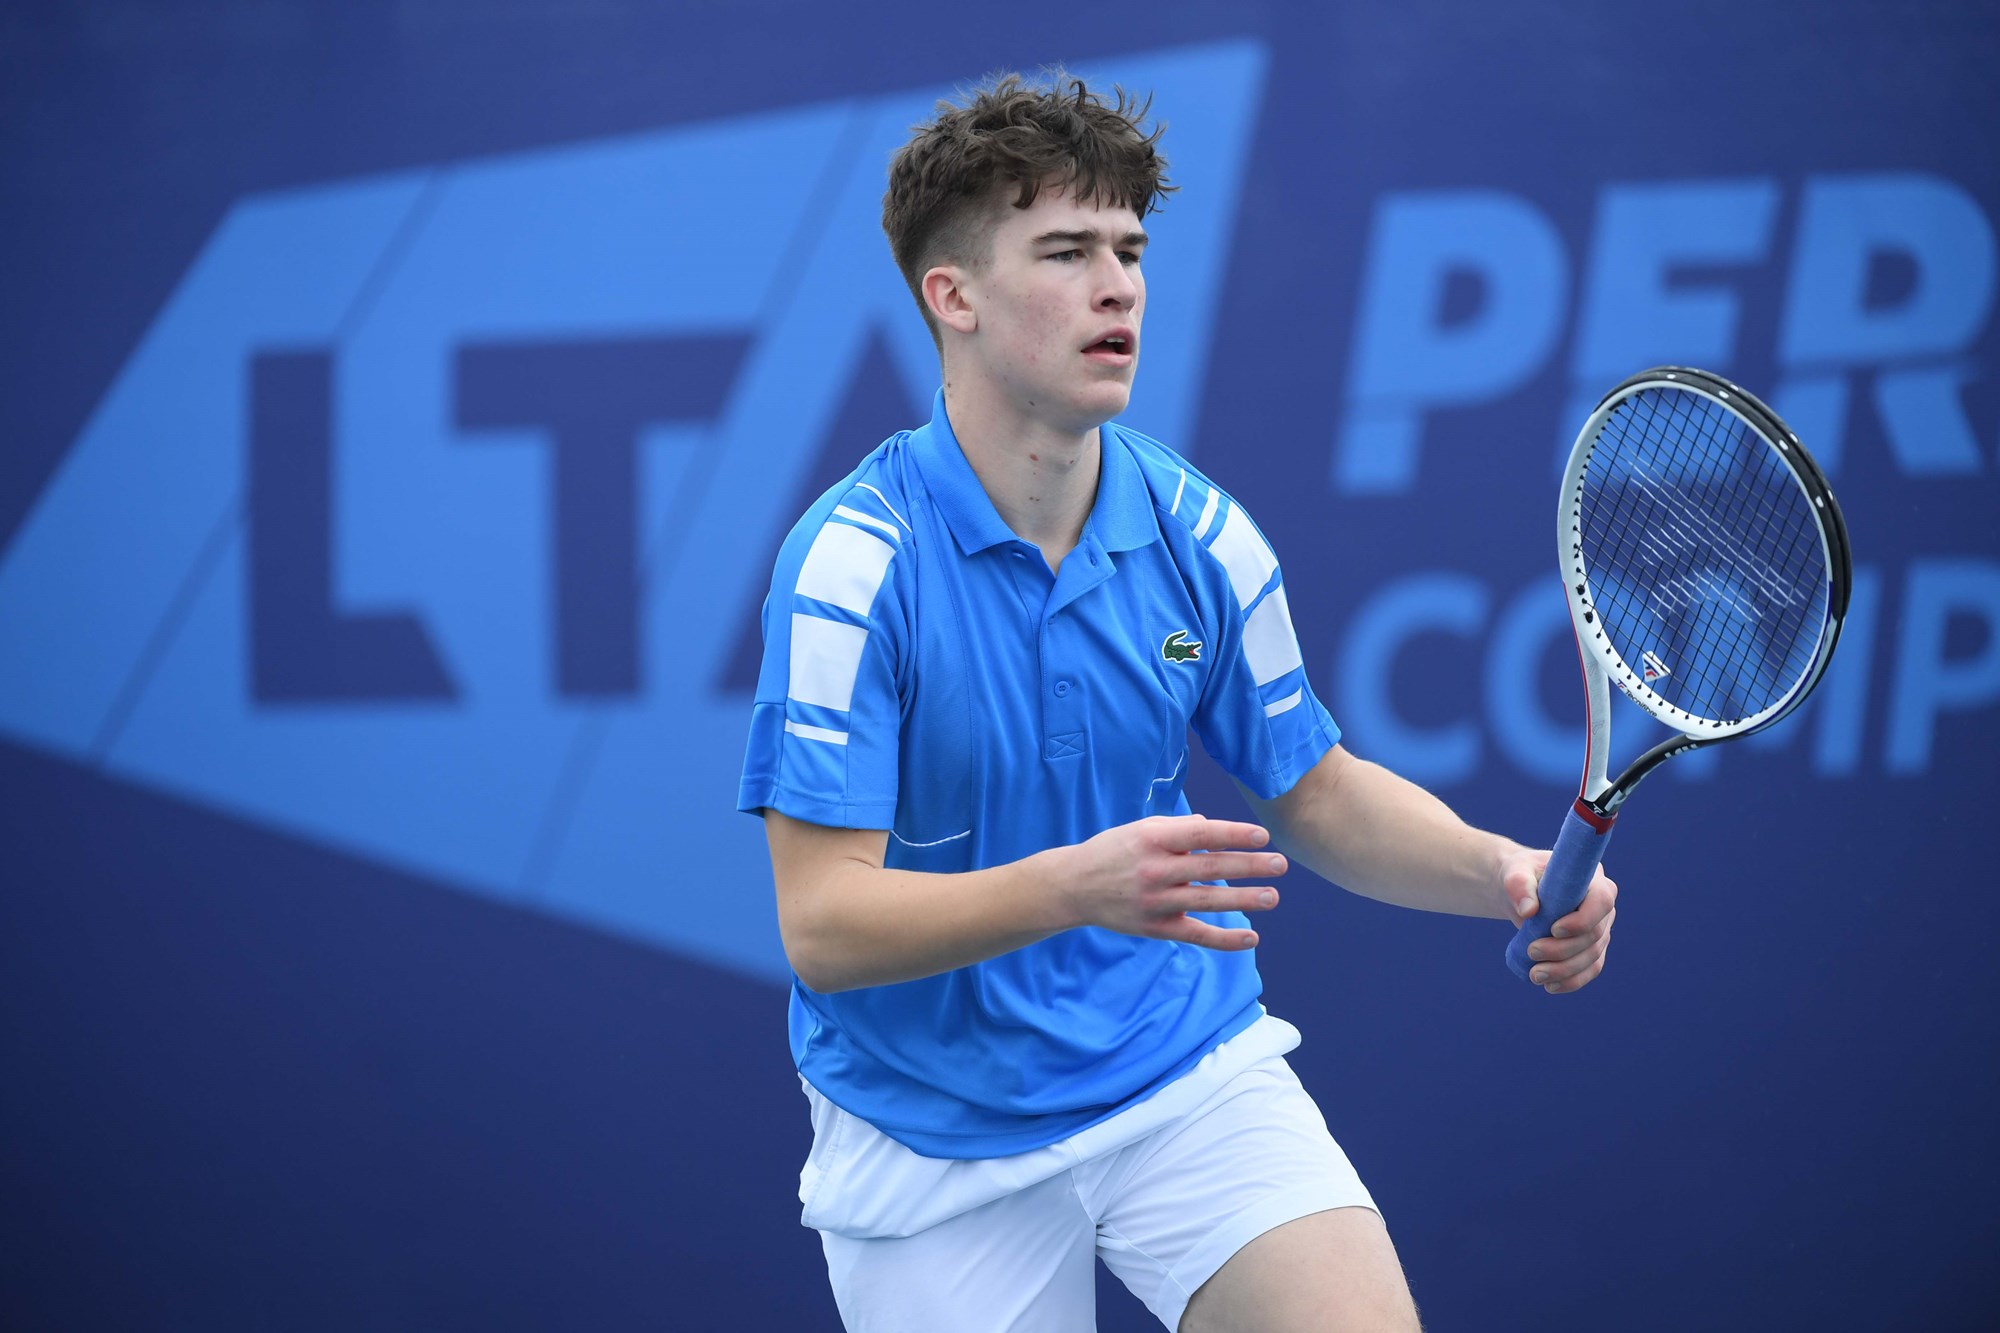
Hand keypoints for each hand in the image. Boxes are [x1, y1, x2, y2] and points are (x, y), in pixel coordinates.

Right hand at [1056, 814, 1285, 950]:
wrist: (1073, 887)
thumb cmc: (1113, 852)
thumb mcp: (1140, 829)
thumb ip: (1178, 828)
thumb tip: (1214, 828)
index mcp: (1152, 839)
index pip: (1201, 834)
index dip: (1233, 834)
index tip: (1262, 836)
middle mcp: (1154, 870)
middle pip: (1210, 868)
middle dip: (1249, 866)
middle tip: (1281, 864)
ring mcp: (1155, 901)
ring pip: (1208, 901)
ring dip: (1244, 900)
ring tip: (1273, 896)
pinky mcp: (1155, 928)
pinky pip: (1196, 935)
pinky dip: (1224, 939)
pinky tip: (1251, 938)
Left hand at [1503, 848, 1616, 993]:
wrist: (1522, 891)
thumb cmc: (1521, 874)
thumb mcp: (1514, 872)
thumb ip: (1519, 885)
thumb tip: (1528, 910)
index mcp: (1592, 880)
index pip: (1601, 901)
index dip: (1583, 920)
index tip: (1554, 929)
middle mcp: (1602, 907)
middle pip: (1595, 934)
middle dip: (1564, 949)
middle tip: (1532, 952)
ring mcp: (1600, 930)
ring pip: (1592, 957)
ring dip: (1565, 971)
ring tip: (1535, 975)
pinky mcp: (1591, 949)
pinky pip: (1589, 970)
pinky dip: (1572, 981)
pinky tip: (1550, 986)